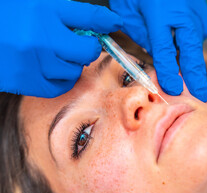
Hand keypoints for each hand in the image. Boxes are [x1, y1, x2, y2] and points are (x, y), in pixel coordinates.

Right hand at [0, 0, 121, 96]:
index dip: (106, 21)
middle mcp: (42, 37)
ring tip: (53, 55)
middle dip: (85, 49)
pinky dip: (59, 79)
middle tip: (74, 44)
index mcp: (45, 10)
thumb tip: (108, 22)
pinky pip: (59, 86)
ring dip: (70, 65)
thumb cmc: (10, 15)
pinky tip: (47, 68)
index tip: (113, 23)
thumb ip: (71, 14)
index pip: (90, 17)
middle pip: (88, 51)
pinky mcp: (25, 81)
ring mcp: (34, 62)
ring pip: (74, 71)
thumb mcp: (39, 4)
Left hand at [110, 0, 206, 101]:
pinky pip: (199, 32)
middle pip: (191, 51)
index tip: (173, 89)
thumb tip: (155, 54)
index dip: (168, 72)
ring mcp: (195, 11)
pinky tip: (183, 41)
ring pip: (195, 43)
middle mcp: (182, 13)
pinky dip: (192, 41)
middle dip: (196, 76)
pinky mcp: (202, 10)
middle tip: (202, 95)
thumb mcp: (129, 9)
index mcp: (159, 13)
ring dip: (192, 60)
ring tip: (192, 78)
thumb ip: (142, 33)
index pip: (163, 51)